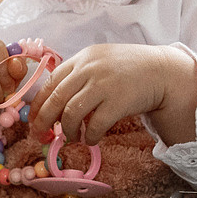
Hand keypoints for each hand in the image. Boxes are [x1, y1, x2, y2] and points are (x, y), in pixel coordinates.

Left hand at [31, 44, 196, 144]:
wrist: (163, 72)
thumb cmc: (130, 70)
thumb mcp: (101, 62)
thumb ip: (79, 76)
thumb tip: (53, 105)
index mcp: (82, 58)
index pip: (51, 82)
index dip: (38, 104)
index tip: (33, 120)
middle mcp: (90, 69)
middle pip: (56, 98)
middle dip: (44, 120)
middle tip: (40, 135)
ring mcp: (104, 84)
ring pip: (71, 113)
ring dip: (68, 131)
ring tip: (73, 137)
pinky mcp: (118, 101)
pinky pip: (94, 125)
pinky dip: (89, 136)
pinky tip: (91, 139)